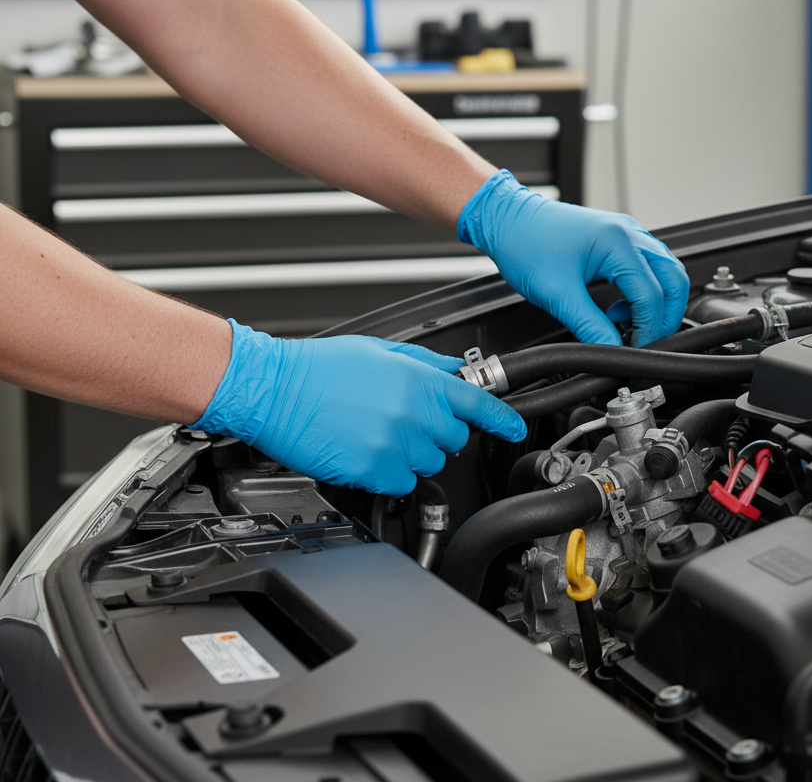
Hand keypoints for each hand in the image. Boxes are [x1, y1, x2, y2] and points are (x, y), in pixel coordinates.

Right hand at [190, 320, 526, 494]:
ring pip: (428, 463)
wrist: (275, 389)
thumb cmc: (319, 367)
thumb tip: (452, 370)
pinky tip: (366, 450)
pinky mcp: (374, 471)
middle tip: (406, 420)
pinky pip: (401, 482)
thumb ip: (424, 362)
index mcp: (419, 380)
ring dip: (412, 453)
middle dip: (438, 432)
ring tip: (378, 432)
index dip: (503, 420)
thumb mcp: (380, 350)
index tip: (514, 429)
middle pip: (454, 439)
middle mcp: (413, 413)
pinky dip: (389, 473)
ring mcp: (395, 445)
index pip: (478, 404)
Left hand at [458, 170, 688, 347]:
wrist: (506, 219)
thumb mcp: (557, 294)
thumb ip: (589, 326)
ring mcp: (626, 233)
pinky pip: (647, 267)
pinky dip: (643, 291)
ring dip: (656, 302)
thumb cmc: (524, 244)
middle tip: (648, 341)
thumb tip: (610, 350)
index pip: (652, 293)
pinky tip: (619, 308)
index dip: (649, 328)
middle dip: (667, 315)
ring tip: (629, 325)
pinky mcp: (618, 239)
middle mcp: (629, 233)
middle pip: (674, 279)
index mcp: (618, 242)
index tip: (638, 348)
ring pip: (665, 271)